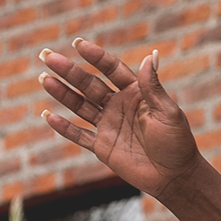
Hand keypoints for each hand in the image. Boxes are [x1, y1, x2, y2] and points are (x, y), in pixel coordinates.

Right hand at [38, 36, 200, 202]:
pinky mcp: (102, 146)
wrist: (174, 176)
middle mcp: (119, 106)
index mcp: (136, 93)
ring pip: (80, 106)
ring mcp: (108, 125)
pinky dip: (63, 127)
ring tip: (44, 79)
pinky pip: (79, 135)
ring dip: (62, 93)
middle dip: (68, 70)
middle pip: (89, 84)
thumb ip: (153, 87)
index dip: (95, 57)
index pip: (111, 70)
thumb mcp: (167, 112)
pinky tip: (47, 115)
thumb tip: (150, 55)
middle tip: (46, 56)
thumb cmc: (177, 142)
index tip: (77, 44)